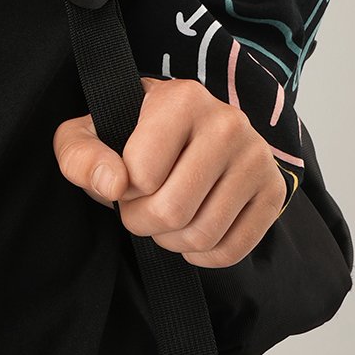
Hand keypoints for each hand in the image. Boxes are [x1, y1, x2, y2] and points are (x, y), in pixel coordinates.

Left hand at [53, 75, 290, 269]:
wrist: (183, 133)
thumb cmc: (130, 135)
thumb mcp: (88, 135)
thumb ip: (80, 155)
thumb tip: (113, 184)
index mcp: (182, 98)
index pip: (141, 175)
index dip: (122, 190)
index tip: (125, 178)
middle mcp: (228, 122)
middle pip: (172, 211)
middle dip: (142, 222)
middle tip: (139, 207)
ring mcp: (257, 157)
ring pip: (203, 235)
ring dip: (170, 241)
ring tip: (163, 217)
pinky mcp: (274, 191)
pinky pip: (233, 250)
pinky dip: (203, 255)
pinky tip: (190, 231)